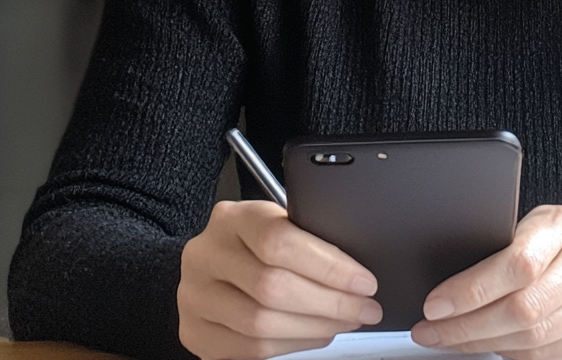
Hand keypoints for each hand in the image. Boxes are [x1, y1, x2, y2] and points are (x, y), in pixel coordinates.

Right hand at [178, 199, 381, 359]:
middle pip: (272, 287)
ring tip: (345, 322)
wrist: (210, 261)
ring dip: (314, 329)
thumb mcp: (278, 221)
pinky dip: (292, 345)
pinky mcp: (195, 333)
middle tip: (364, 309)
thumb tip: (356, 271)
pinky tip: (317, 335)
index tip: (363, 282)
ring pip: (261, 324)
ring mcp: (194, 297)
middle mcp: (206, 255)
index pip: (279, 242)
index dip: (327, 266)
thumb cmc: (254, 240)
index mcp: (233, 218)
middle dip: (330, 303)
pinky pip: (249, 350)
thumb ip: (307, 237)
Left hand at [410, 204, 561, 359]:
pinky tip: (496, 345)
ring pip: (536, 342)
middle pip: (523, 310)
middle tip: (433, 332)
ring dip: (487, 346)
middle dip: (468, 328)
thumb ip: (503, 250)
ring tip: (457, 340)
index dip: (471, 291)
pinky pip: (554, 359)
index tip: (435, 306)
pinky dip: (517, 356)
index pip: (517, 264)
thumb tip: (448, 291)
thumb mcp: (533, 225)